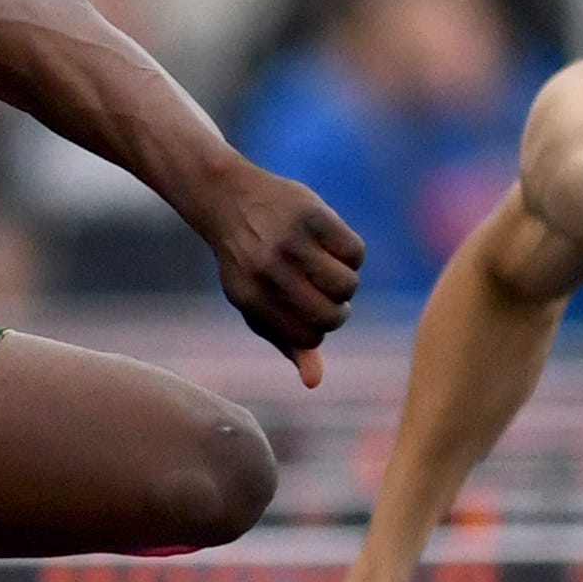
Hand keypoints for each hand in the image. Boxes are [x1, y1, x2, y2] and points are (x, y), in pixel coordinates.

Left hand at [212, 167, 364, 387]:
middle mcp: (268, 270)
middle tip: (325, 293)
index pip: (309, 338)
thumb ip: (285, 342)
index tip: (309, 312)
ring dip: (346, 282)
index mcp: (250, 297)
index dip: (318, 329)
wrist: (228, 198)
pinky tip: (331, 246)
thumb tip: (314, 383)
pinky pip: (354, 252)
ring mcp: (290, 240)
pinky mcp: (312, 214)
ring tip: (328, 269)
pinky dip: (350, 254)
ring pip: (348, 285)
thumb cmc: (246, 262)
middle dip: (337, 310)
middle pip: (333, 314)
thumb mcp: (255, 303)